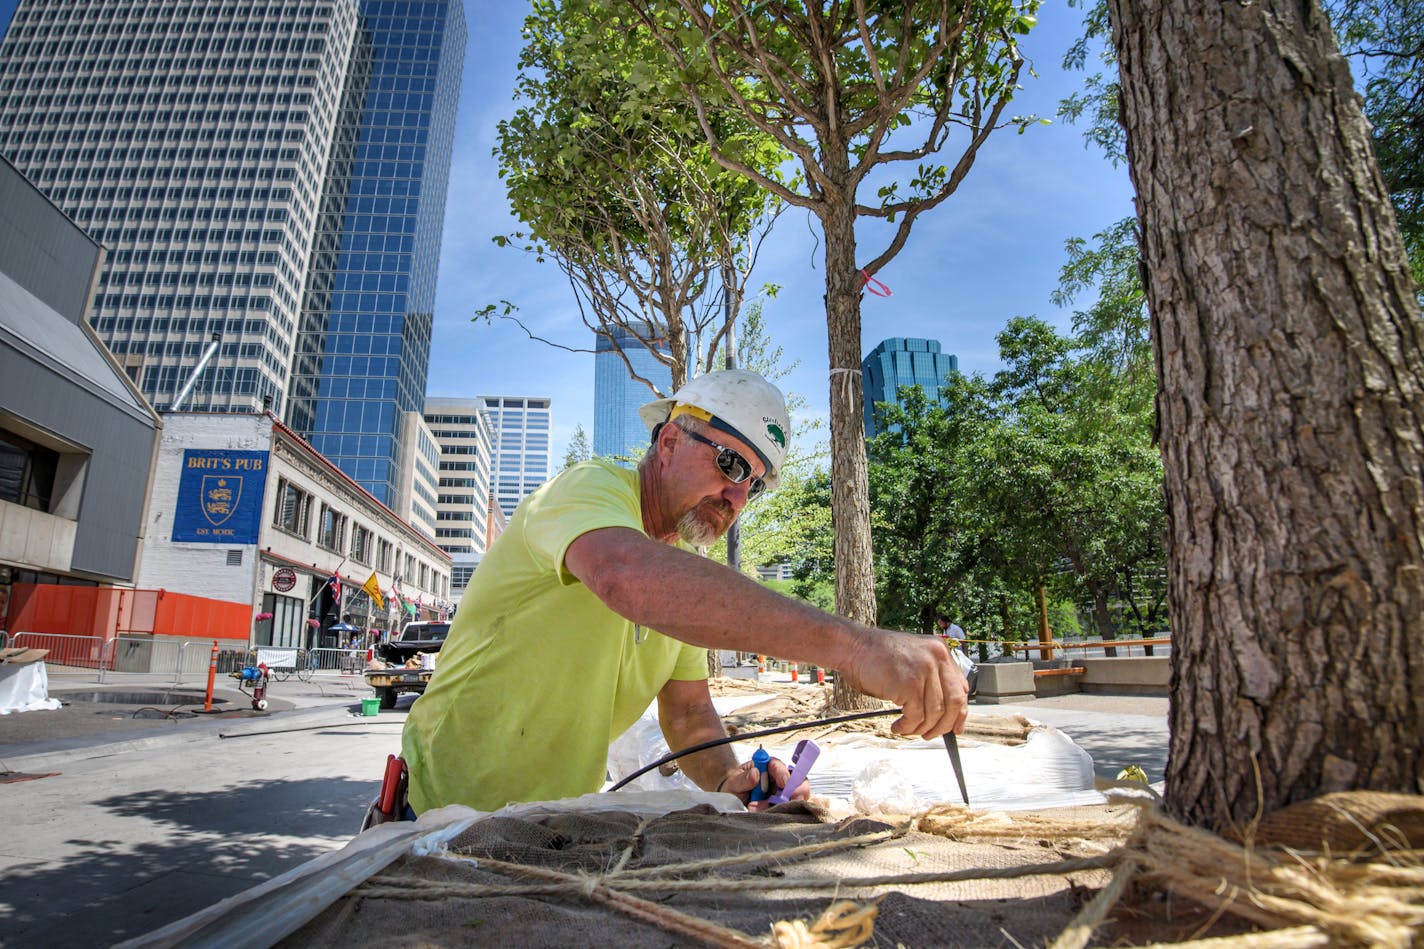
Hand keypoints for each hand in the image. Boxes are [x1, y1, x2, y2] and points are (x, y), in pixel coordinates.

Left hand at [715, 756, 809, 810]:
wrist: (730, 805)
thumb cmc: (733, 789)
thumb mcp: (733, 783)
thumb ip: (743, 779)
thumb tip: (756, 772)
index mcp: (765, 767)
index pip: (778, 765)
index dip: (783, 773)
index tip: (783, 783)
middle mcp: (777, 779)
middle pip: (796, 780)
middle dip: (796, 790)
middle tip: (789, 800)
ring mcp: (782, 794)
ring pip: (797, 797)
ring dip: (787, 805)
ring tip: (768, 811)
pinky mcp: (784, 807)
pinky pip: (792, 810)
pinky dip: (785, 814)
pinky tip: (771, 816)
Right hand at [839, 630, 968, 739]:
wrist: (852, 646)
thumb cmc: (875, 655)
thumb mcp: (911, 659)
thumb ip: (929, 676)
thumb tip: (940, 711)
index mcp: (939, 650)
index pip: (961, 687)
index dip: (960, 712)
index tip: (955, 727)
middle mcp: (936, 658)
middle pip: (954, 702)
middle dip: (944, 725)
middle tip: (930, 735)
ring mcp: (924, 670)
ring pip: (935, 713)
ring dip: (921, 728)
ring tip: (907, 729)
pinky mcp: (910, 684)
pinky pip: (916, 716)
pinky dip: (907, 727)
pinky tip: (897, 726)